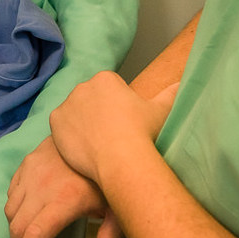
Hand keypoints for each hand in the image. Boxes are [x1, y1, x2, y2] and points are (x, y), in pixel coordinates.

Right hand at [5, 135, 119, 237]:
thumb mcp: (118, 210)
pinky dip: (14, 206)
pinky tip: (25, 212)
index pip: (35, 234)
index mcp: (65, 201)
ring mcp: (32, 173)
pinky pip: (11, 191)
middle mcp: (42, 187)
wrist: (101, 135)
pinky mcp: (27, 163)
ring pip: (10, 209)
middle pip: (17, 225)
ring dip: (14, 227)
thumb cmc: (110, 175)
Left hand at [48, 71, 167, 185]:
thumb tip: (183, 83)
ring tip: (99, 144)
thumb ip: (172, 93)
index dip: (118, 107)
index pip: (110, 89)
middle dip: (99, 113)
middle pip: (90, 99)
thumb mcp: (162, 110)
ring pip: (75, 113)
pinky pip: (61, 126)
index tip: (126, 123)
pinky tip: (85, 147)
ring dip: (84, 123)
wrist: (121, 159)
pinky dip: (69, 135)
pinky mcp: (55, 121)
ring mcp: (66, 103)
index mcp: (106, 79)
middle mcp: (83, 86)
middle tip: (113, 135)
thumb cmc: (144, 132)